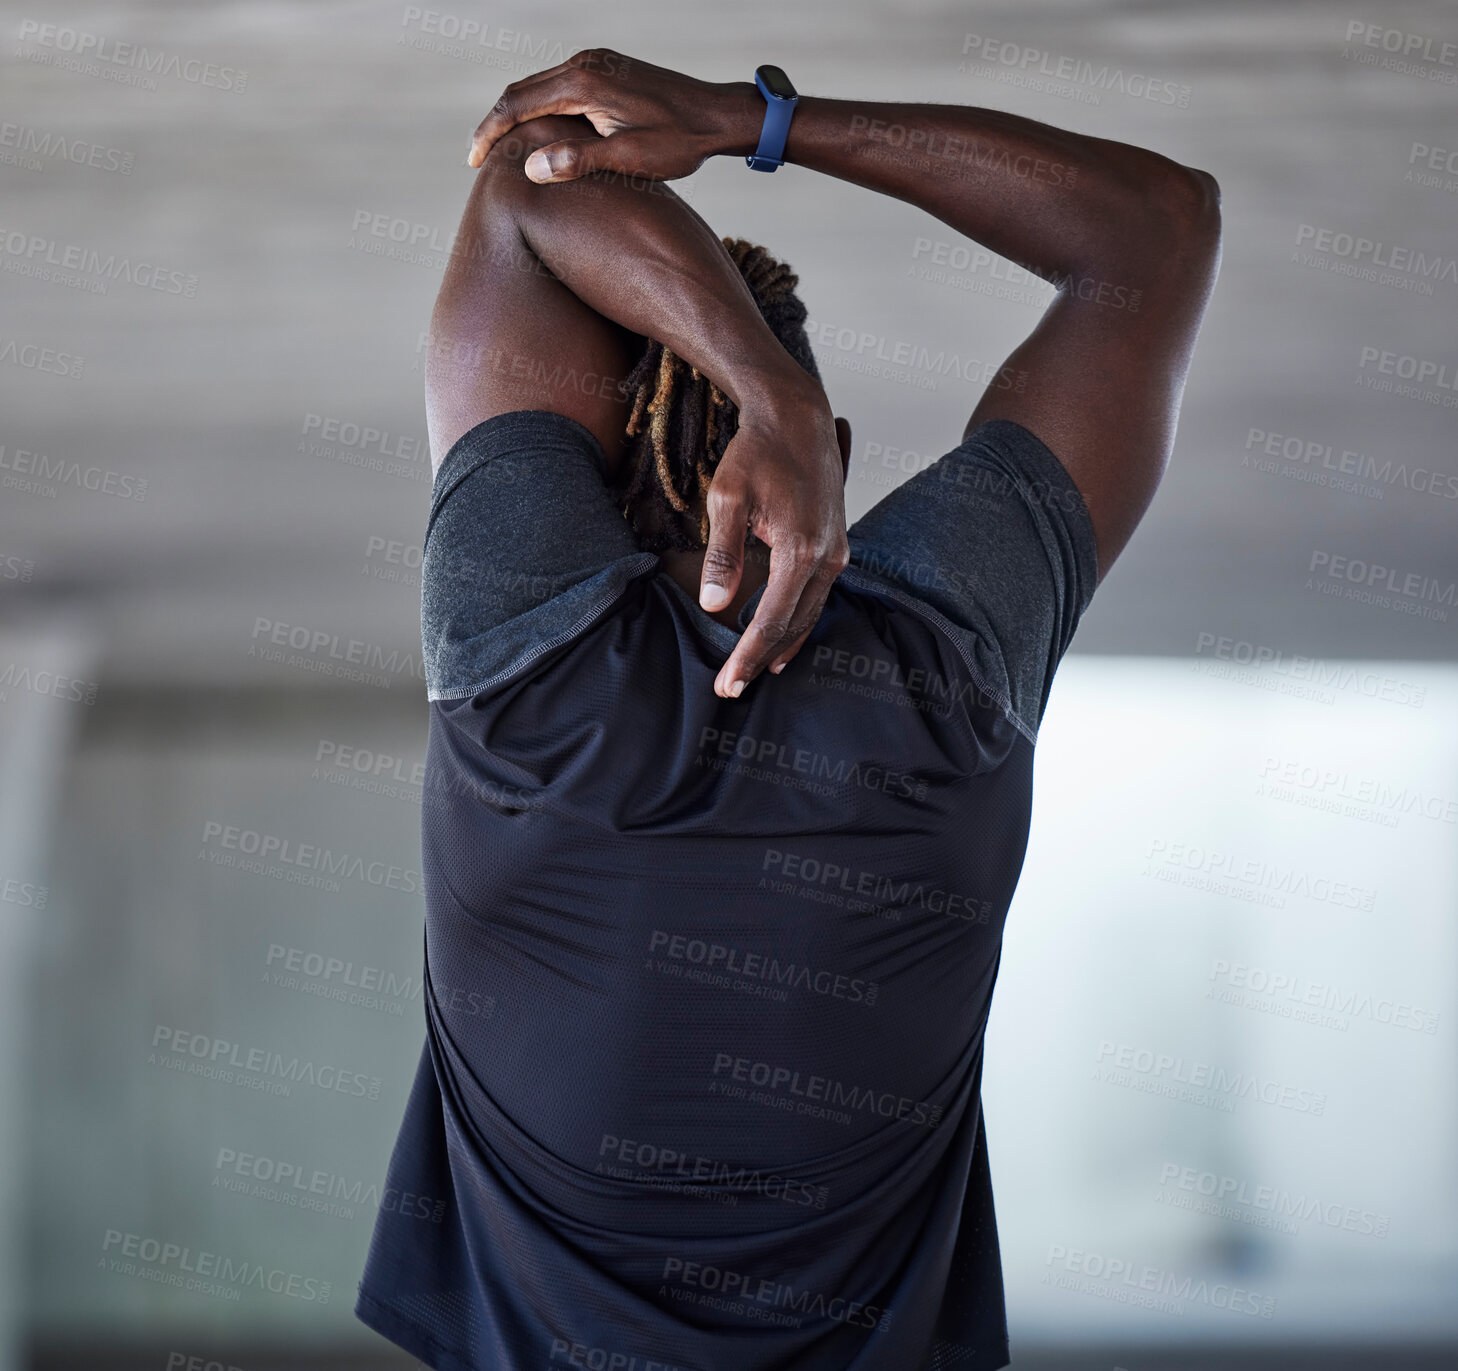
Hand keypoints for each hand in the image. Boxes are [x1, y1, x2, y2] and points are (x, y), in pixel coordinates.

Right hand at [467, 49, 757, 182]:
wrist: (716, 115)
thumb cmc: (678, 142)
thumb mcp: (630, 159)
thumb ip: (579, 160)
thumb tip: (532, 167)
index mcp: (583, 83)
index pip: (518, 103)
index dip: (490, 132)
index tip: (474, 160)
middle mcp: (584, 64)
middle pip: (521, 89)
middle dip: (496, 122)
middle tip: (478, 157)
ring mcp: (596, 63)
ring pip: (539, 86)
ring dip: (516, 115)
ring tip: (501, 148)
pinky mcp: (606, 70)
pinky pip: (559, 86)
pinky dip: (539, 108)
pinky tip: (538, 133)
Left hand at [701, 379, 849, 698]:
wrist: (796, 416)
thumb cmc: (758, 452)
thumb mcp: (727, 499)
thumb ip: (721, 555)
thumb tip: (713, 603)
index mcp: (800, 550)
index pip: (770, 620)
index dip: (747, 656)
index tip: (727, 684)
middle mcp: (827, 557)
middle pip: (793, 626)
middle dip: (762, 660)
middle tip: (733, 688)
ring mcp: (836, 551)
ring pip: (810, 613)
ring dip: (783, 644)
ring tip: (759, 671)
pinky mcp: (835, 543)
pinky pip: (817, 595)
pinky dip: (798, 619)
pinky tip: (782, 632)